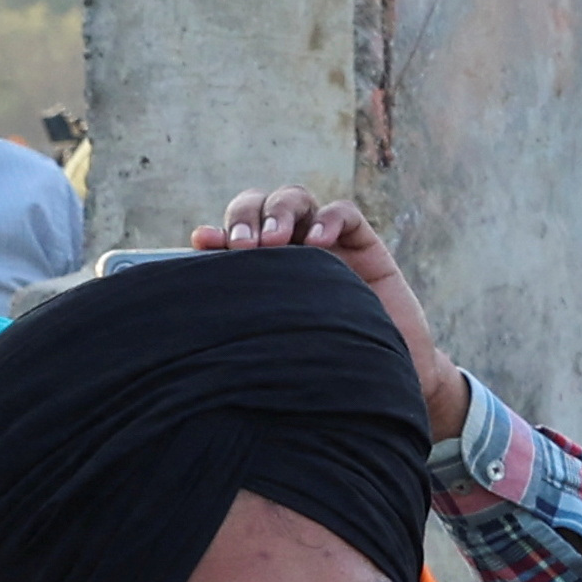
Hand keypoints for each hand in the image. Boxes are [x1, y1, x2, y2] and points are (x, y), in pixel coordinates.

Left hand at [198, 188, 470, 438]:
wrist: (381, 382)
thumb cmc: (321, 369)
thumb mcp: (274, 341)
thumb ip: (244, 315)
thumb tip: (200, 297)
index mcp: (259, 270)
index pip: (231, 234)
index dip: (217, 233)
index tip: (203, 242)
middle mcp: (289, 250)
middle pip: (258, 206)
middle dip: (246, 217)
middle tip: (243, 245)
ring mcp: (326, 244)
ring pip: (295, 199)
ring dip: (279, 212)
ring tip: (274, 241)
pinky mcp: (363, 245)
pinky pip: (344, 213)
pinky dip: (329, 219)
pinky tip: (320, 241)